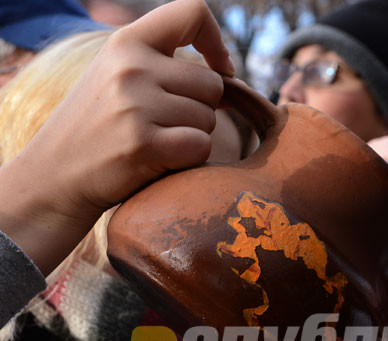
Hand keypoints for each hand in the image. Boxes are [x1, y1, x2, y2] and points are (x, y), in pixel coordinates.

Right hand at [0, 0, 234, 273]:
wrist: (54, 175)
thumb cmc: (100, 126)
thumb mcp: (120, 77)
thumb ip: (165, 66)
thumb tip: (229, 75)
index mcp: (125, 42)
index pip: (190, 13)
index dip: (216, 41)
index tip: (220, 68)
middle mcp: (130, 67)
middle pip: (212, 84)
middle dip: (203, 108)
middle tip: (168, 124)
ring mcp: (136, 105)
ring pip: (209, 119)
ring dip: (193, 136)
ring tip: (155, 141)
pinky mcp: (143, 144)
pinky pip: (201, 146)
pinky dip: (189, 158)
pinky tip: (160, 159)